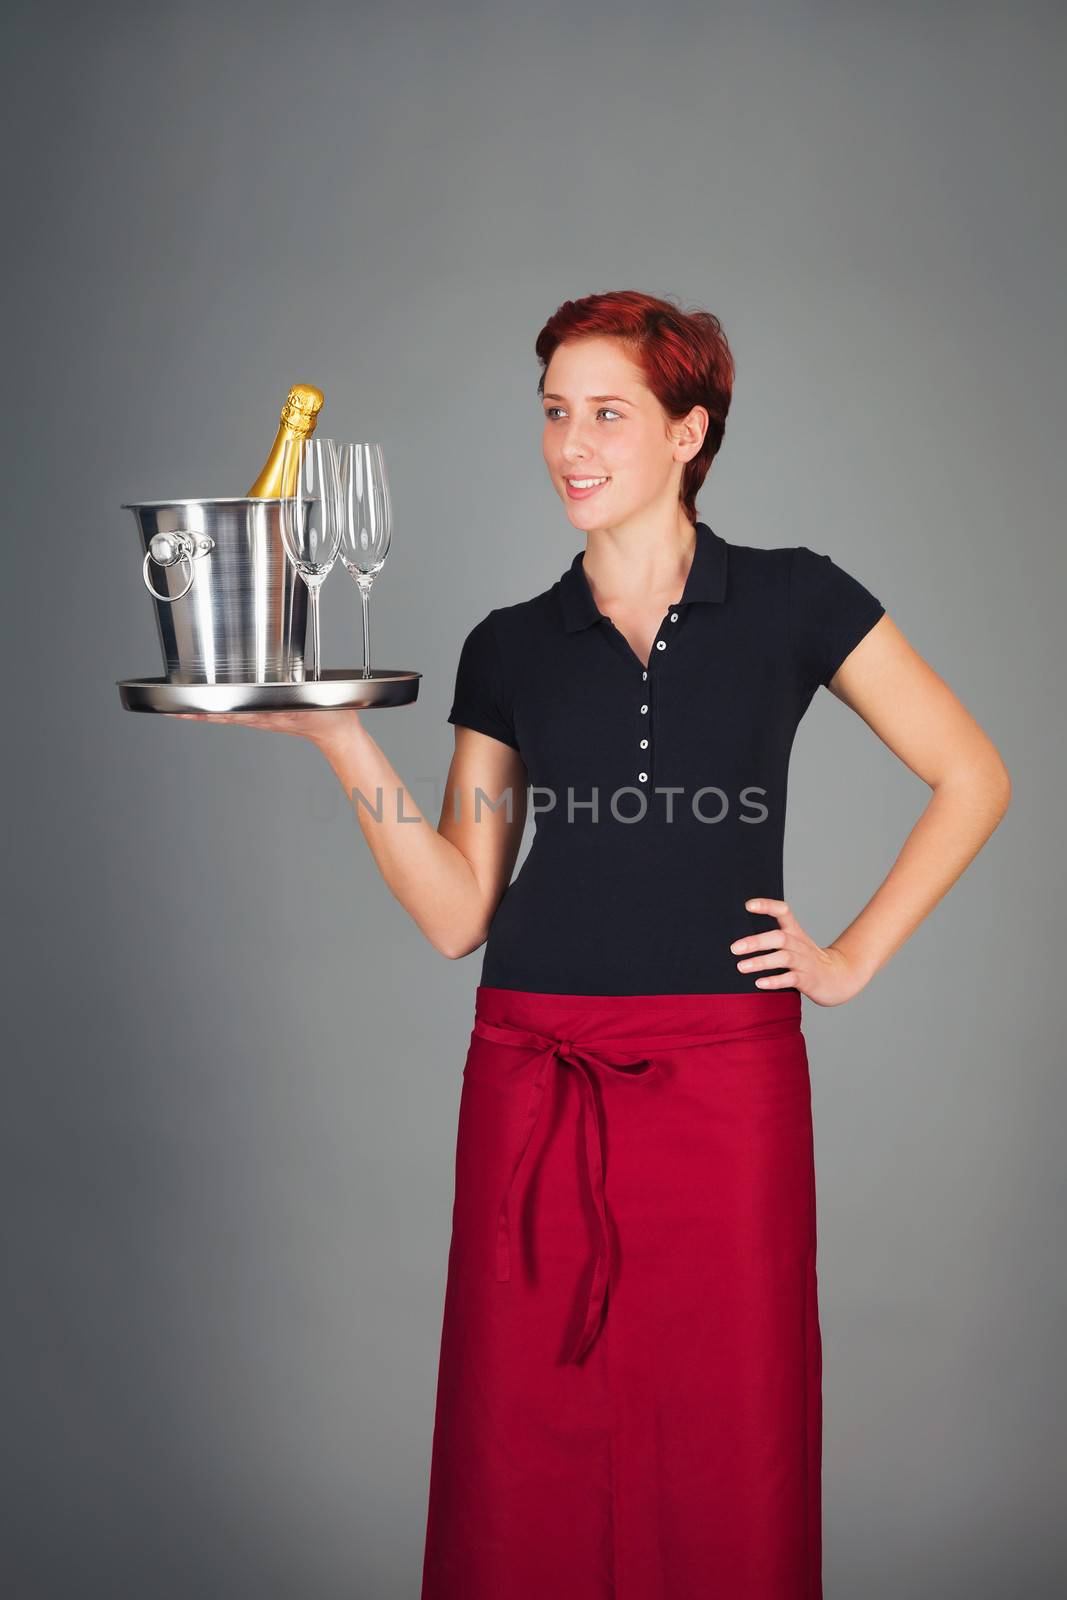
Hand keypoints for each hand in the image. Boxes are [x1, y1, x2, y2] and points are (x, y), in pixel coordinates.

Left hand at [162, 708, 359, 749]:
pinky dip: (220, 711)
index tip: (178, 710)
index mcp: (262, 715)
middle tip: (167, 710)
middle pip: (216, 716)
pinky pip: (236, 714)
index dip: (199, 712)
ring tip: (179, 710)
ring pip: (223, 715)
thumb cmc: (325, 716)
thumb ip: (287, 706)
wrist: (336, 731)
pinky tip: (210, 708)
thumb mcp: (306, 706)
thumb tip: (264, 705)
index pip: (222, 713)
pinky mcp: (265, 715)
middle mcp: (256, 717)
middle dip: (192, 713)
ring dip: (202, 713)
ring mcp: (259, 718)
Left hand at [729, 896, 869, 1005]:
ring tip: (741, 966)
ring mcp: (804, 962)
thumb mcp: (795, 942)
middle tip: (734, 948)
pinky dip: (775, 981)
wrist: (839, 977)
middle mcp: (799, 944)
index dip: (767, 906)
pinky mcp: (808, 980)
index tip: (748, 905)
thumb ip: (773, 937)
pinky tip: (759, 983)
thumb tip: (741, 938)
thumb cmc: (808, 959)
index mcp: (795, 932)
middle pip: (779, 937)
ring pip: (783, 958)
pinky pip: (791, 979)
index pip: (783, 911)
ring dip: (761, 962)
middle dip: (756, 942)